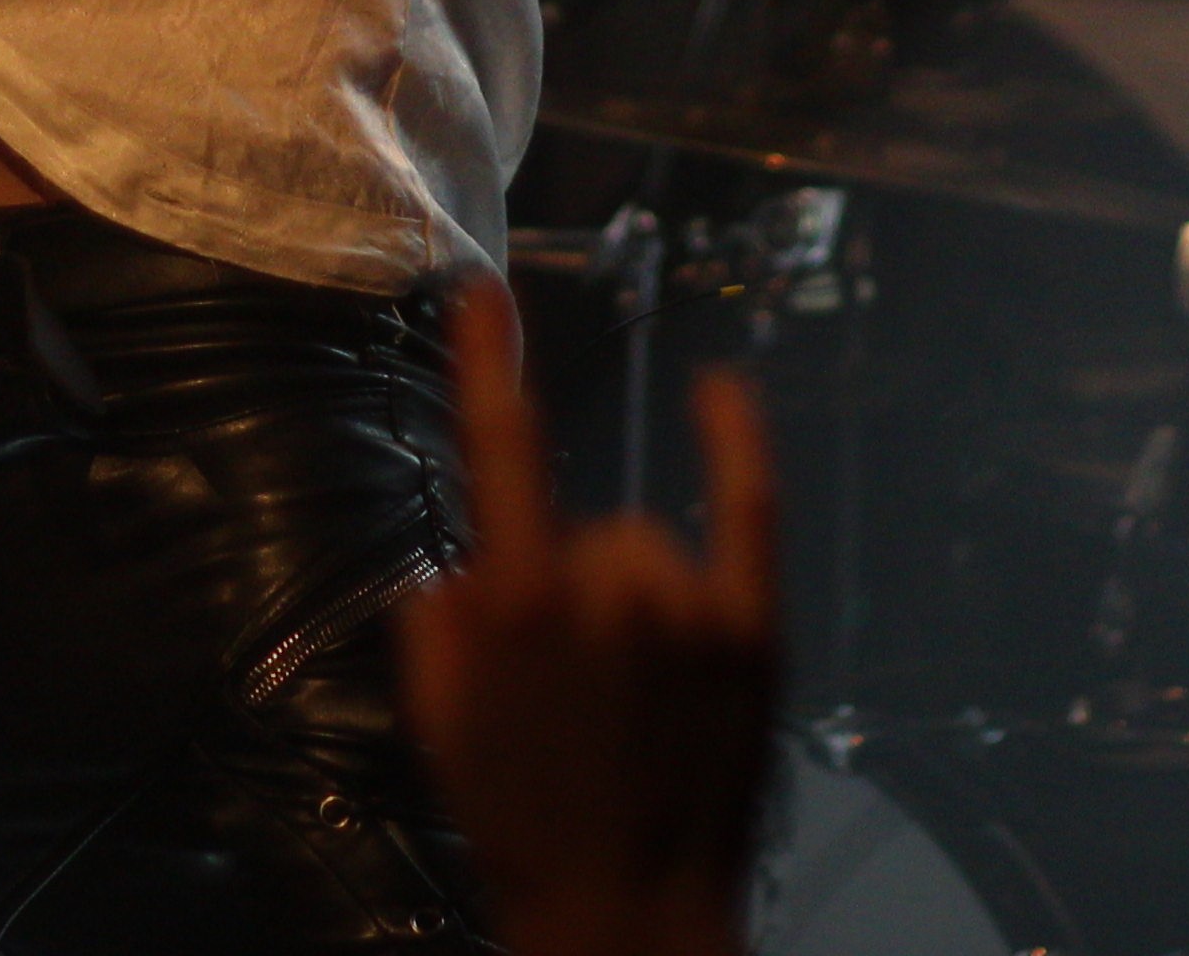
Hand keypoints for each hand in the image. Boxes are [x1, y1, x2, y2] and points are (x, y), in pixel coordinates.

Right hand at [397, 281, 781, 955]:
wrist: (630, 918)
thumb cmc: (522, 828)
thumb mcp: (441, 729)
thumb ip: (435, 626)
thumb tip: (460, 569)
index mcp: (517, 606)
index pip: (498, 452)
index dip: (487, 367)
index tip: (483, 295)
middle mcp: (607, 587)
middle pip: (588, 531)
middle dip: (574, 585)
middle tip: (575, 683)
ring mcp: (690, 604)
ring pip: (648, 547)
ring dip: (637, 596)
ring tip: (636, 697)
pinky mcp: (753, 628)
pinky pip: (744, 506)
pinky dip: (732, 443)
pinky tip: (718, 393)